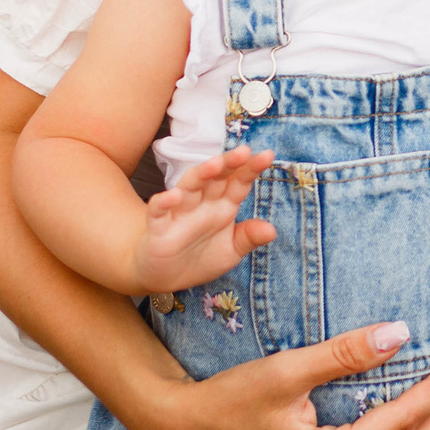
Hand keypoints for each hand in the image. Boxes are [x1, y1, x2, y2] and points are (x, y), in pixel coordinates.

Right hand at [134, 147, 275, 293]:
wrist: (166, 278)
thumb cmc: (201, 257)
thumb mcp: (231, 251)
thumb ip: (248, 238)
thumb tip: (271, 230)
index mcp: (223, 206)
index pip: (238, 183)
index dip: (251, 169)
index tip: (268, 155)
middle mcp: (203, 204)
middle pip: (216, 179)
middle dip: (229, 164)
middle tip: (243, 152)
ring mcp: (180, 213)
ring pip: (190, 187)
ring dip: (201, 175)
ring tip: (215, 164)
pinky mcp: (158, 227)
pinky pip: (159, 211)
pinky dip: (164, 202)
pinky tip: (174, 196)